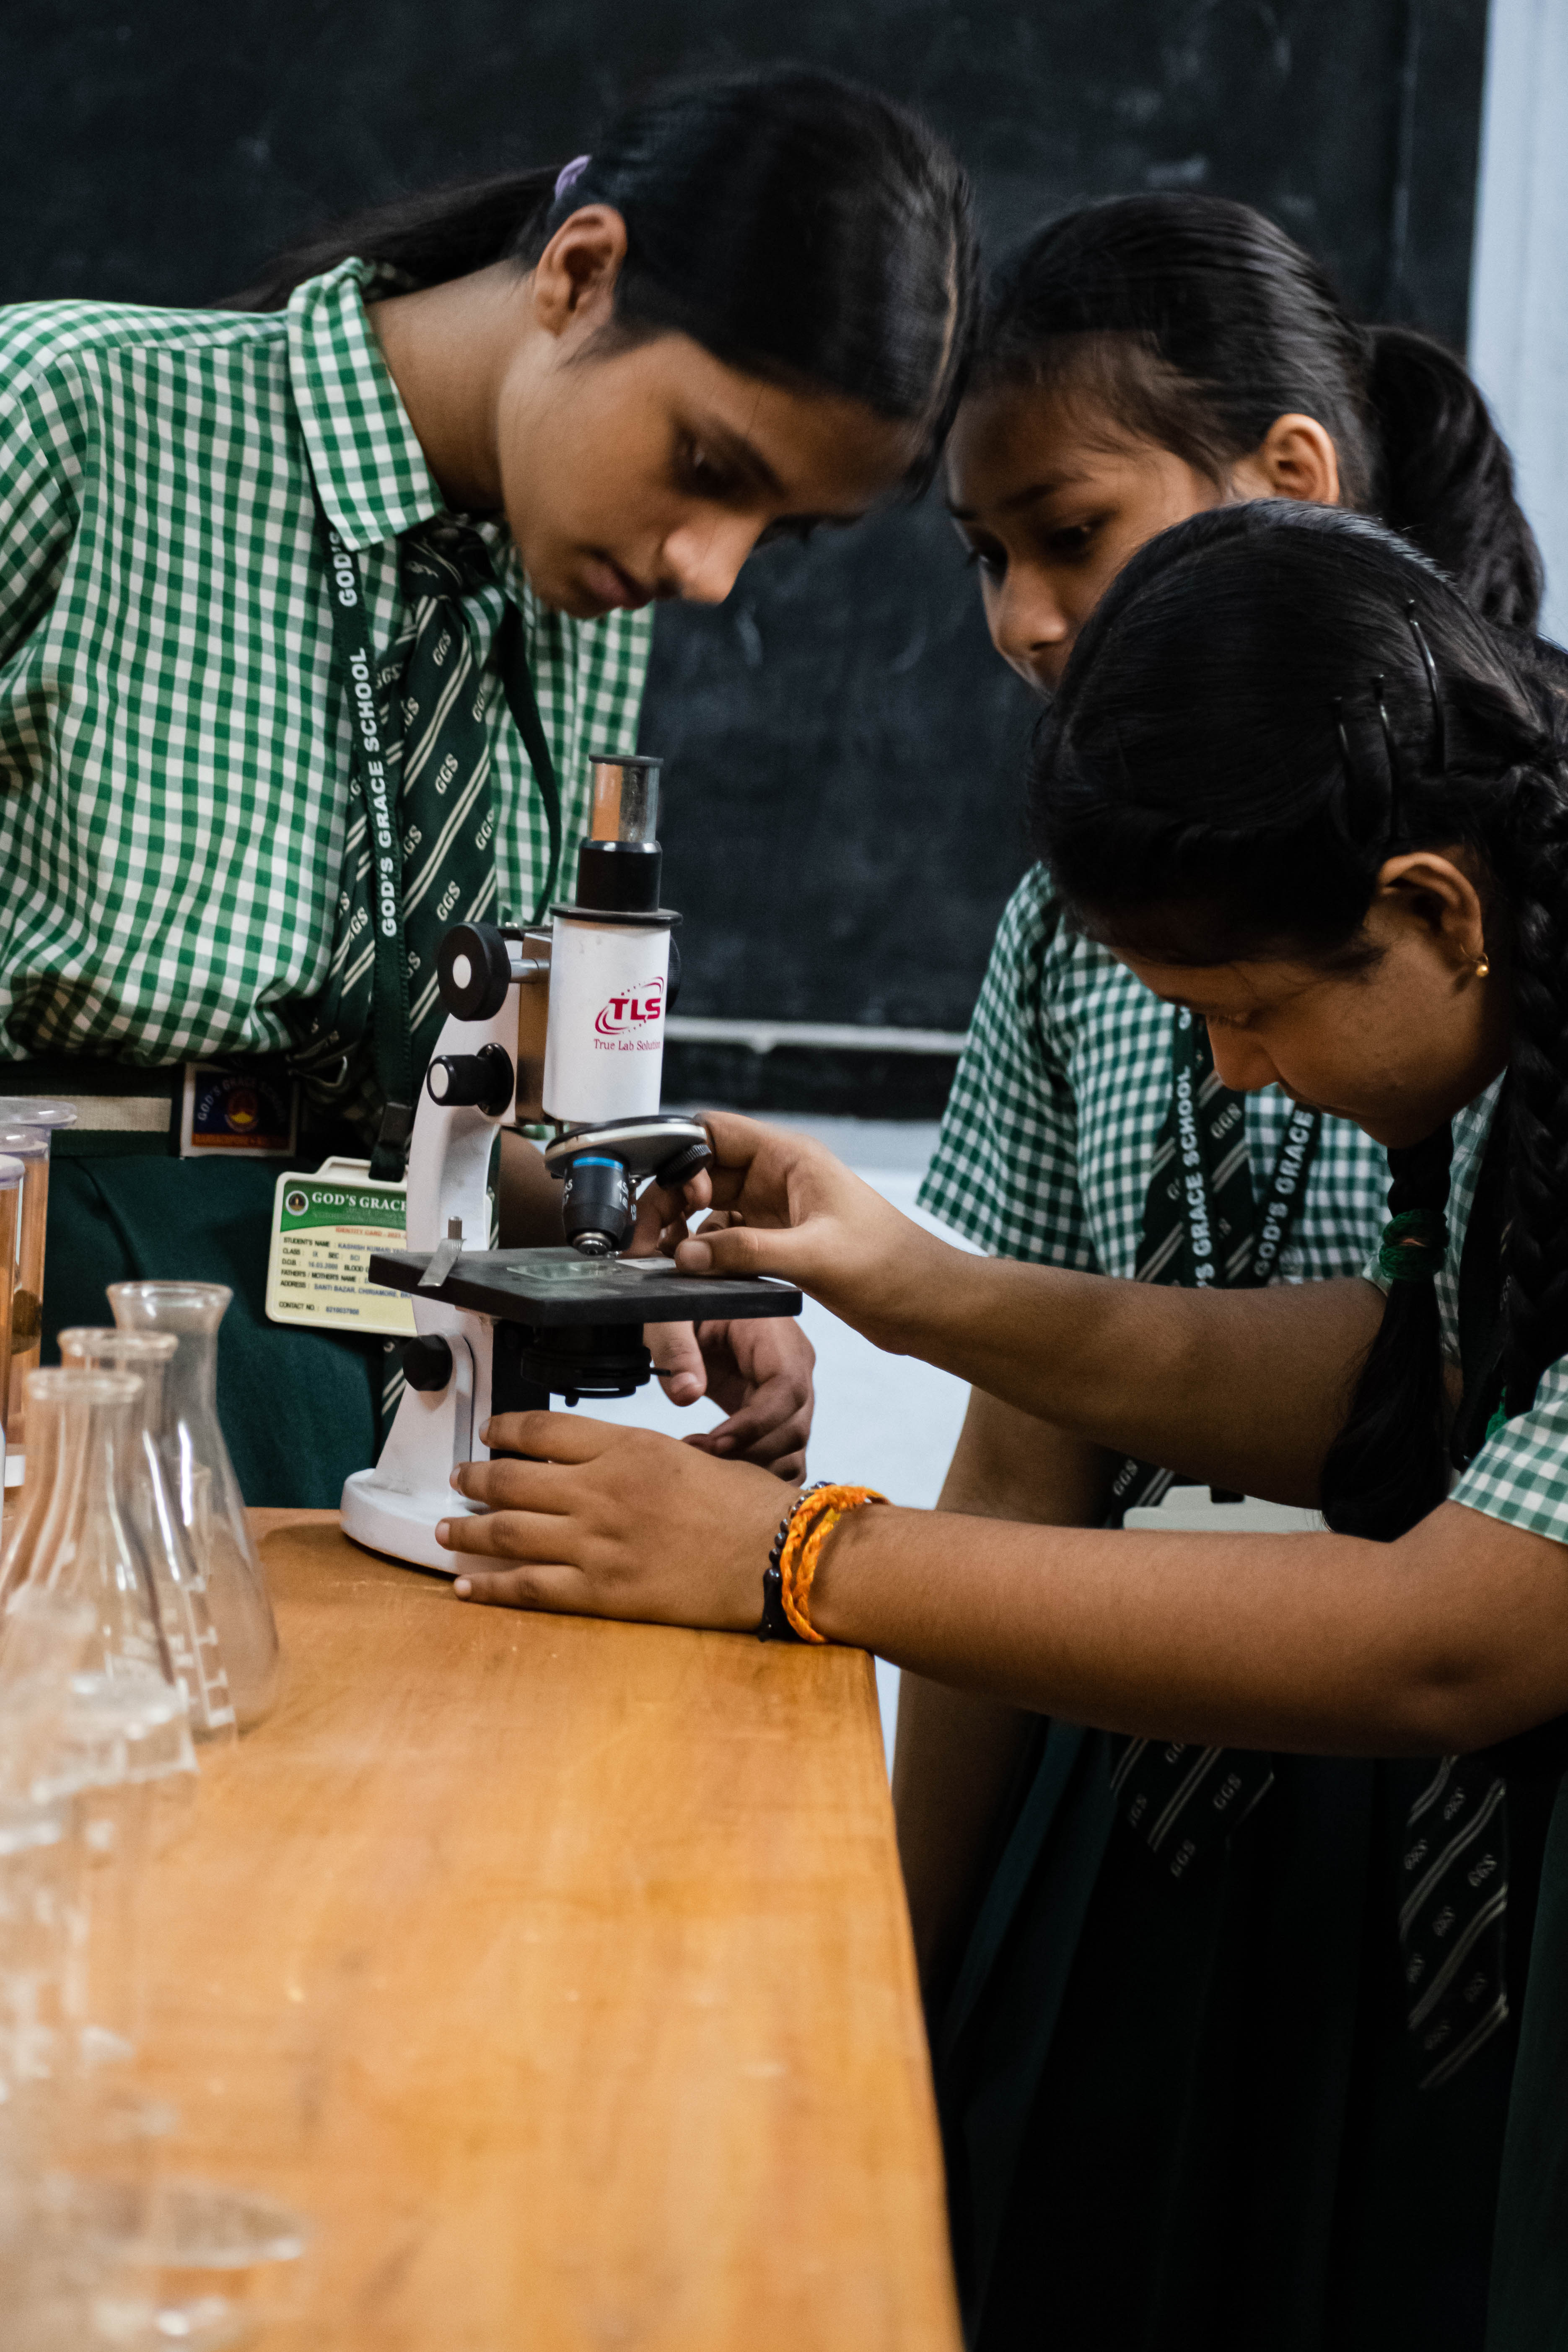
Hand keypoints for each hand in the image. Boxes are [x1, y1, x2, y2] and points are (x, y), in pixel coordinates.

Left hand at [436, 1410, 790, 1624]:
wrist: (780, 1554)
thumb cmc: (750, 1506)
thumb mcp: (691, 1457)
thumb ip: (638, 1460)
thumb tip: (601, 1466)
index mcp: (627, 1449)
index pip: (543, 1429)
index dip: (505, 1430)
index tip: (489, 1433)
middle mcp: (602, 1492)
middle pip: (513, 1480)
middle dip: (475, 1478)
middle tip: (457, 1477)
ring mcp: (598, 1544)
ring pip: (508, 1533)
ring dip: (468, 1529)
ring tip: (447, 1527)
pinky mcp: (603, 1592)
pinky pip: (529, 1589)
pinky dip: (491, 1588)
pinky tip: (466, 1586)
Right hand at [631, 1112, 949, 1350]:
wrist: (927, 1304)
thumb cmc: (891, 1267)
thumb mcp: (815, 1256)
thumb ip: (746, 1253)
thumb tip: (686, 1257)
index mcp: (790, 1159)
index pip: (715, 1131)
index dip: (680, 1154)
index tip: (663, 1192)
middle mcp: (778, 1179)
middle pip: (703, 1173)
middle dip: (671, 1200)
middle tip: (649, 1239)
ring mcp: (777, 1213)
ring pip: (709, 1210)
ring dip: (683, 1231)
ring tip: (662, 1261)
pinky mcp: (779, 1245)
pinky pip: (726, 1242)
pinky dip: (705, 1256)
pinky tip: (691, 1276)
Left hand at [643, 1315, 814, 1479]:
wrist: (691, 1305)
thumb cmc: (681, 1304)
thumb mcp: (668, 1316)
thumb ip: (676, 1349)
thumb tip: (687, 1395)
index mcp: (774, 1332)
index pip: (787, 1387)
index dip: (756, 1424)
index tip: (715, 1443)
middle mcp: (794, 1362)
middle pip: (795, 1424)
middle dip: (749, 1451)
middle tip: (697, 1455)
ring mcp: (790, 1390)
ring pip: (793, 1444)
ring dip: (752, 1465)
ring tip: (702, 1459)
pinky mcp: (778, 1412)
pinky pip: (786, 1451)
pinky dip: (760, 1469)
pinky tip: (722, 1469)